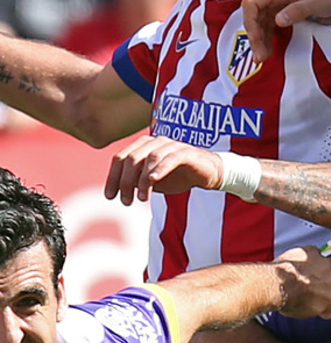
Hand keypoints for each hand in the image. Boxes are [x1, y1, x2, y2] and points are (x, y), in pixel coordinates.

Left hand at [104, 135, 222, 204]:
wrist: (207, 173)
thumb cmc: (178, 176)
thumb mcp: (151, 182)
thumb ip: (135, 181)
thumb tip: (117, 189)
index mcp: (143, 146)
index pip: (120, 158)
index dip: (112, 178)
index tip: (110, 196)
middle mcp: (155, 142)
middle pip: (131, 158)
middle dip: (125, 182)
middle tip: (125, 201)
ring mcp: (171, 145)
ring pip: (148, 159)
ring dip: (142, 181)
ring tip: (141, 199)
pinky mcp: (186, 152)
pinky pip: (170, 158)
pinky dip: (160, 169)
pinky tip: (154, 181)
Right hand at [242, 0, 330, 61]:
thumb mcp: (317, 3)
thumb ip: (297, 11)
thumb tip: (278, 21)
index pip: (251, 4)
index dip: (250, 24)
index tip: (256, 41)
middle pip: (253, 14)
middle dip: (254, 36)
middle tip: (260, 57)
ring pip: (259, 20)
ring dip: (259, 38)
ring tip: (263, 57)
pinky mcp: (282, 6)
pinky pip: (268, 21)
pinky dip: (267, 35)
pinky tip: (269, 48)